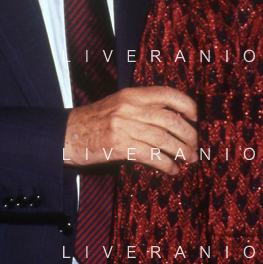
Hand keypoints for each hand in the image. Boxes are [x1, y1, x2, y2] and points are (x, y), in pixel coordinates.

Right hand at [64, 86, 197, 173]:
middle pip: (171, 120)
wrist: (65, 134)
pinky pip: (150, 156)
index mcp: (131, 94)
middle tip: (196, 147)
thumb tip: (173, 118)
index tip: (197, 118)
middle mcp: (129, 107)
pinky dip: (166, 164)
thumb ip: (142, 107)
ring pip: (163, 139)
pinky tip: (172, 170)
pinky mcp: (119, 146)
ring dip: (181, 152)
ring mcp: (124, 126)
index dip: (187, 105)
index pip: (167, 94)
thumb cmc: (94, 121)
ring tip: (189, 160)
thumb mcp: (118, 104)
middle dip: (189, 135)